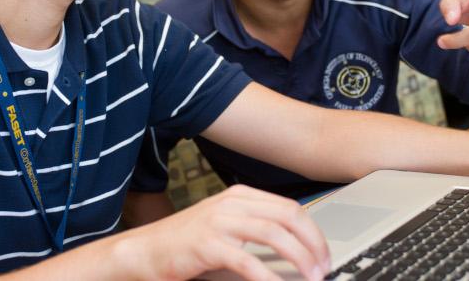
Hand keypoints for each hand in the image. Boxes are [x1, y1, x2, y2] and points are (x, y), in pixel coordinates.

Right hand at [131, 185, 329, 280]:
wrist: (144, 251)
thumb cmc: (185, 244)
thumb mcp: (225, 229)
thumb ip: (254, 230)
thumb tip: (295, 249)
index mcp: (240, 196)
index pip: (290, 208)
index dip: (313, 232)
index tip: (324, 255)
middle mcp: (232, 203)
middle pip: (289, 216)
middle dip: (314, 243)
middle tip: (324, 268)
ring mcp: (219, 221)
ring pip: (274, 233)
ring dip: (300, 258)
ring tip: (312, 277)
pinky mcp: (207, 245)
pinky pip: (247, 261)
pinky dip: (269, 277)